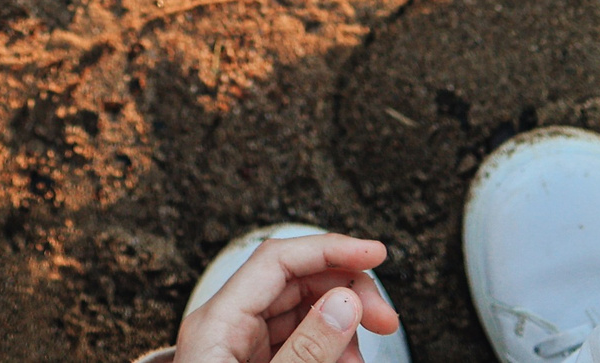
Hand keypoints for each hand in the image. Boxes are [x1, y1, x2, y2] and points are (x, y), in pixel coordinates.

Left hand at [175, 235, 398, 362]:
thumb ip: (306, 347)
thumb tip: (345, 303)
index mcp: (215, 323)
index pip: (278, 259)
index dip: (331, 247)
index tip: (374, 252)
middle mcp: (225, 330)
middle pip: (295, 283)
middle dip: (346, 294)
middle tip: (384, 317)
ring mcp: (238, 351)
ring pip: (302, 316)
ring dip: (342, 330)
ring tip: (361, 356)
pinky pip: (297, 344)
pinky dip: (328, 350)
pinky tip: (346, 362)